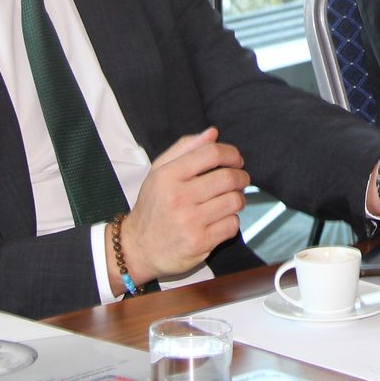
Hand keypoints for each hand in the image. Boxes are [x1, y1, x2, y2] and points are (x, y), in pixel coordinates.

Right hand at [118, 129, 249, 283]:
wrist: (138, 248)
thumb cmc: (153, 206)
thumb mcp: (159, 172)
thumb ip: (185, 148)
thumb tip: (212, 133)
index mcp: (168, 176)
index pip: (211, 153)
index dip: (231, 153)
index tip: (236, 159)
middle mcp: (178, 198)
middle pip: (228, 177)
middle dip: (241, 176)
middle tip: (240, 179)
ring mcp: (189, 222)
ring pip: (234, 201)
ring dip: (239, 198)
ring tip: (231, 199)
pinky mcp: (200, 243)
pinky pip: (232, 225)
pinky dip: (232, 220)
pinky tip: (221, 219)